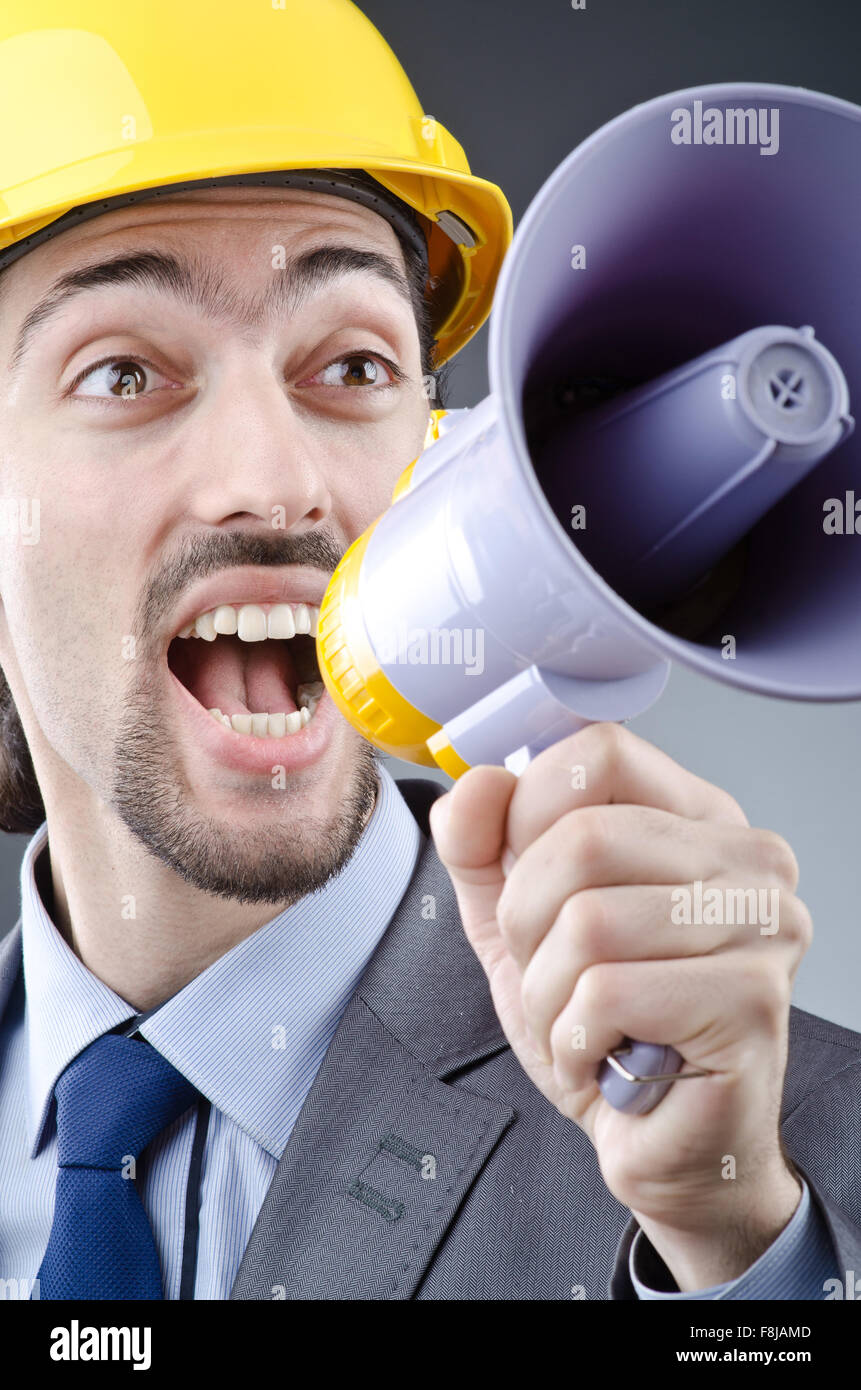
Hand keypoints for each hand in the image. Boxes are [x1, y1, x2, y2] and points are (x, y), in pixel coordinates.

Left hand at [428, 722, 809, 1289]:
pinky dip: (576, 1038)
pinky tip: (607, 1057)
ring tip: (582, 1022)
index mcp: (697, 820)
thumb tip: (481, 780)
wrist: (664, 1146)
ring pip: (589, 922)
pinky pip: (608, 994)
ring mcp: (763, 926)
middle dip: (528, 923)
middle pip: (583, 836)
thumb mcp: (520, 923)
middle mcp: (748, 859)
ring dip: (550, 994)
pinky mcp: (752, 1002)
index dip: (528, 810)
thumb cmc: (607, 1028)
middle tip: (552, 975)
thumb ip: (483, 845)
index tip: (522, 875)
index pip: (600, 751)